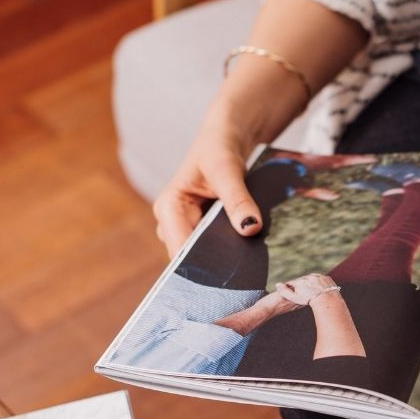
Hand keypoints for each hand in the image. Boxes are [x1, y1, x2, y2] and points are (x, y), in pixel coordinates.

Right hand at [153, 116, 261, 258]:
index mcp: (168, 208)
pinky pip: (215, 248)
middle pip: (192, 256)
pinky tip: (248, 253)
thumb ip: (238, 199)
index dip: (202, 265)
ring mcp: (186, 228)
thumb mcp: (228, 170)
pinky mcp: (201, 230)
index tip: (228, 276)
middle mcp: (172, 223)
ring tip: (249, 261)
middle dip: (216, 263)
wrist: (225, 141)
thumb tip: (251, 228)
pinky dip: (230, 250)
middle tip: (246, 271)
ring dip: (225, 257)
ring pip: (204, 255)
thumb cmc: (218, 149)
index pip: (181, 250)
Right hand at [277, 273, 337, 305]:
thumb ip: (284, 291)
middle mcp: (308, 277)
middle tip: (305, 295)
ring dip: (311, 284)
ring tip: (313, 293)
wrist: (327, 300)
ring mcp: (318, 276)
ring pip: (312, 279)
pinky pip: (321, 280)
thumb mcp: (294, 298)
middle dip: (302, 286)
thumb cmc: (309, 300)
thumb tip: (277, 284)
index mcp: (300, 281)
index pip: (292, 283)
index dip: (292, 288)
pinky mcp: (326, 277)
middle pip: (302, 281)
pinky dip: (320, 284)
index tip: (295, 294)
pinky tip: (320, 290)